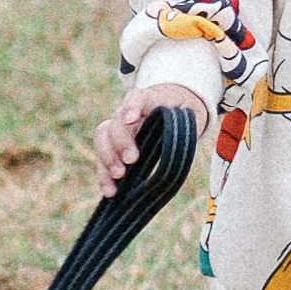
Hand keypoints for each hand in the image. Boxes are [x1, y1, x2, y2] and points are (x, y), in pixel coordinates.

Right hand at [111, 69, 217, 187]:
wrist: (170, 111)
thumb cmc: (179, 117)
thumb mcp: (188, 118)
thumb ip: (183, 129)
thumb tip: (180, 147)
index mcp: (148, 102)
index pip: (137, 97)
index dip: (131, 106)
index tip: (131, 119)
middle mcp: (128, 114)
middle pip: (116, 121)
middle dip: (121, 141)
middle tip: (131, 159)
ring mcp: (118, 130)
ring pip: (103, 137)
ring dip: (108, 158)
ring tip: (119, 175)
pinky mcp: (113, 149)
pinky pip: (103, 160)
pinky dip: (104, 177)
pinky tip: (110, 191)